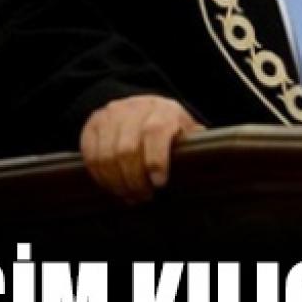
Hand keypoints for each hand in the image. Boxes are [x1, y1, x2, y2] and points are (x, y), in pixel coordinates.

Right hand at [80, 95, 203, 202]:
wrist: (139, 105)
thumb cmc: (168, 125)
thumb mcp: (185, 129)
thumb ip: (194, 145)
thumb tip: (210, 162)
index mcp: (164, 110)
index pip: (155, 131)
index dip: (156, 160)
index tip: (159, 183)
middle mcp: (135, 108)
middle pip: (127, 149)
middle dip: (135, 180)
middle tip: (144, 197)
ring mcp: (111, 114)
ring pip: (106, 155)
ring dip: (116, 182)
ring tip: (129, 195)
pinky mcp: (93, 123)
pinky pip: (91, 155)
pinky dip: (100, 176)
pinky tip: (112, 186)